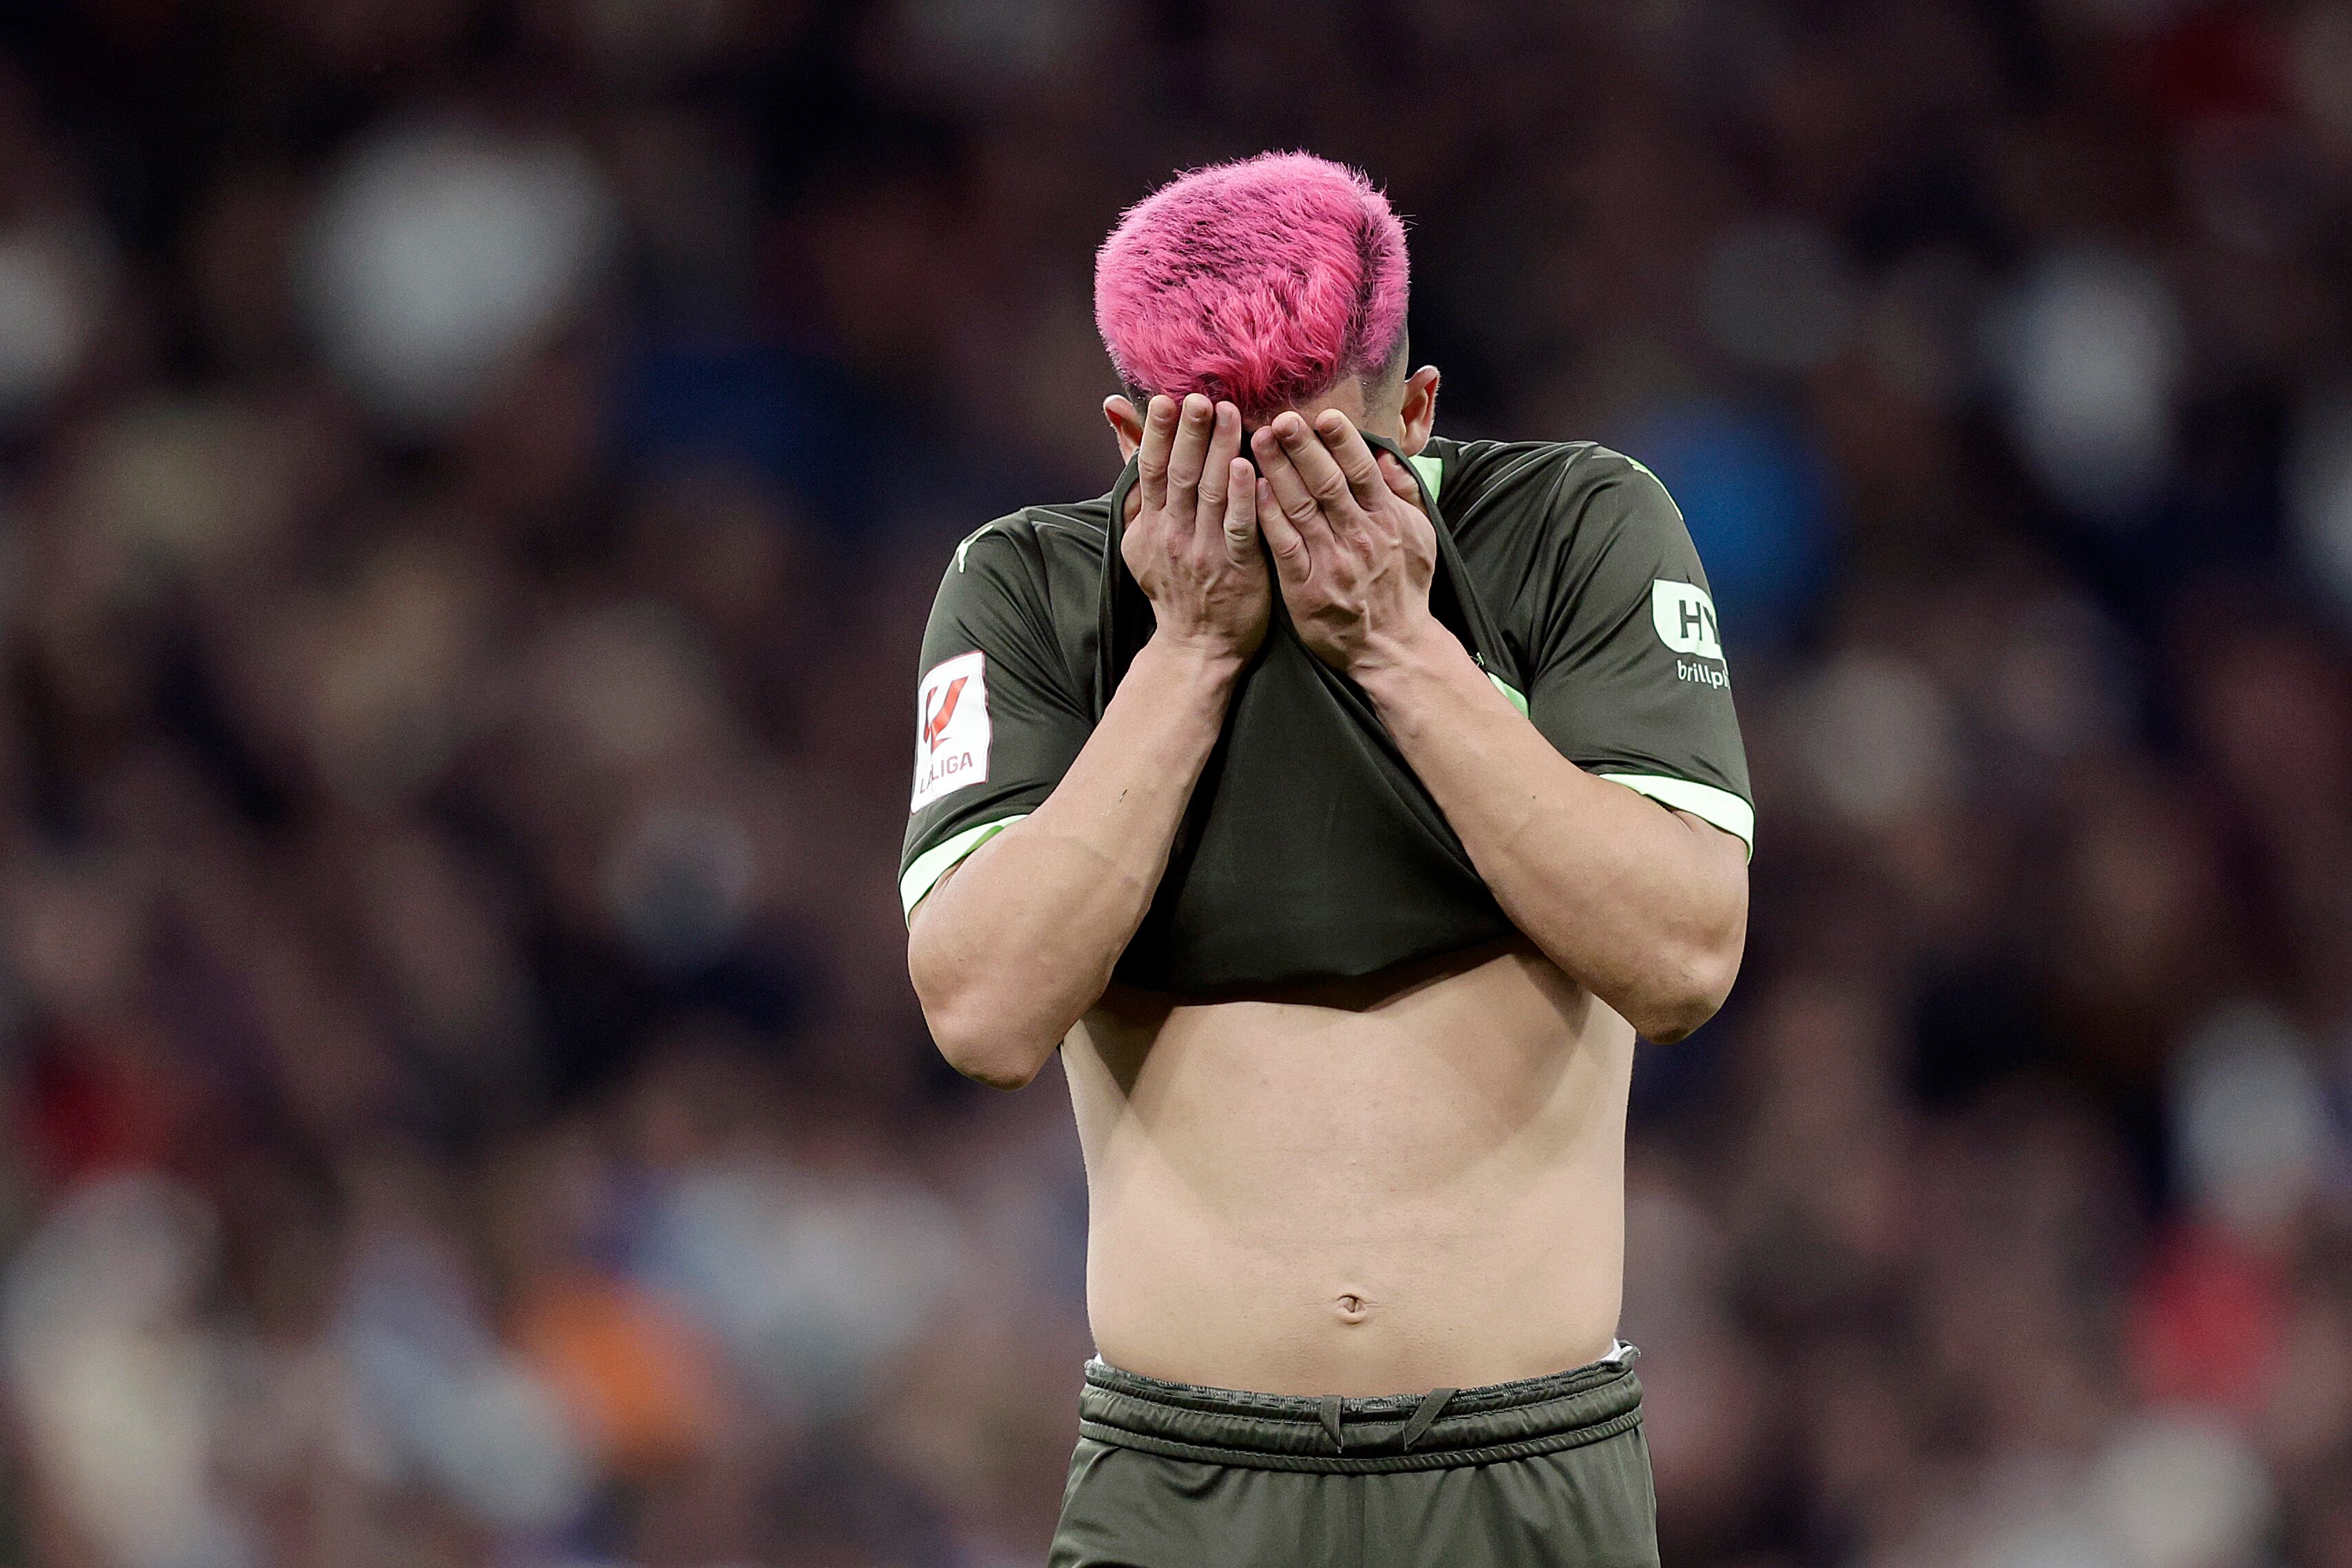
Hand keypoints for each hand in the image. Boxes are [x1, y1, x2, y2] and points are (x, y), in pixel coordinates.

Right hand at [1123, 393, 1270, 665]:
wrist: (1195, 645)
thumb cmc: (1173, 583)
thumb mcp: (1141, 534)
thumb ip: (1135, 480)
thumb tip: (1116, 418)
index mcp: (1150, 524)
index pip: (1149, 470)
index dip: (1156, 434)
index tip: (1164, 399)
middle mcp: (1173, 534)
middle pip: (1179, 474)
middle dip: (1189, 433)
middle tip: (1200, 396)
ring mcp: (1204, 551)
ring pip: (1211, 493)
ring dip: (1220, 451)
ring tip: (1231, 413)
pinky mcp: (1237, 569)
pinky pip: (1238, 527)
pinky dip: (1243, 497)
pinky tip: (1249, 467)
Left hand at [1251, 409, 1440, 673]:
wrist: (1392, 647)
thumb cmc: (1404, 587)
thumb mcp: (1420, 536)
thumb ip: (1404, 493)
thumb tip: (1388, 454)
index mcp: (1386, 519)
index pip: (1362, 470)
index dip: (1342, 440)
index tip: (1323, 413)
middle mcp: (1359, 535)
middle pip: (1326, 482)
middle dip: (1302, 447)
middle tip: (1280, 417)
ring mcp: (1331, 561)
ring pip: (1300, 506)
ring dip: (1277, 470)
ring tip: (1258, 439)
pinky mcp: (1305, 586)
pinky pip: (1283, 543)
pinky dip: (1268, 514)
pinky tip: (1252, 488)